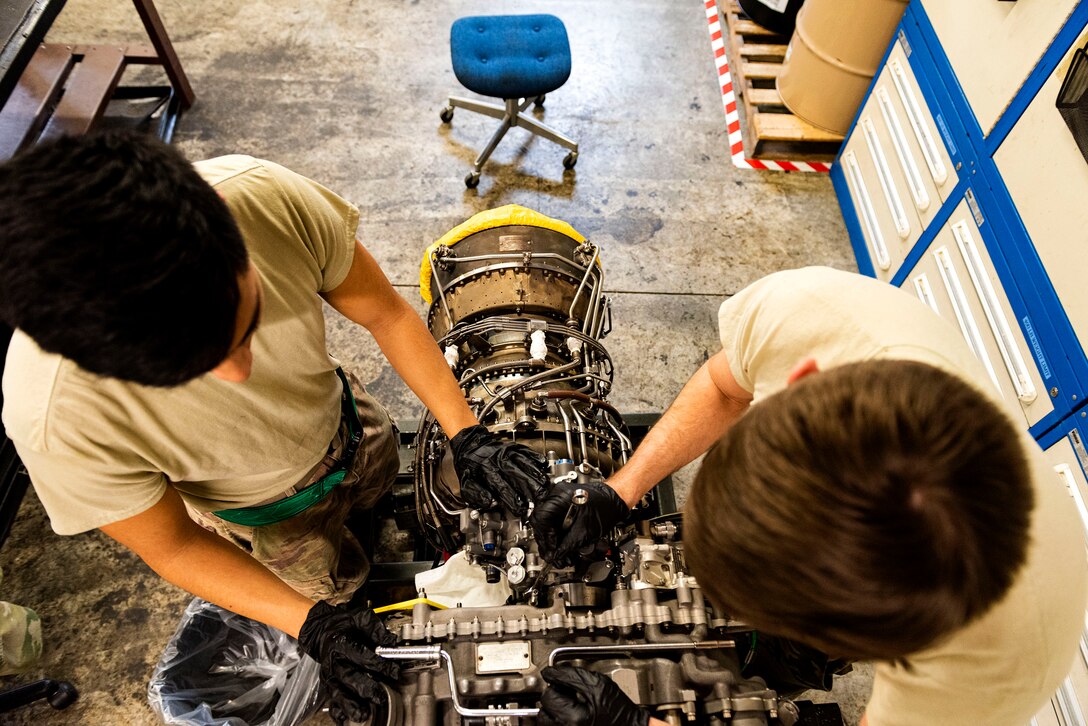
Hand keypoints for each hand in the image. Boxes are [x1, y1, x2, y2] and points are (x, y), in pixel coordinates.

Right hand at [297, 601, 399, 724]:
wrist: (322, 631)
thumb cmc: (342, 625)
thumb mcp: (359, 617)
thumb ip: (375, 627)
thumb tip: (390, 640)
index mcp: (341, 643)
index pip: (363, 656)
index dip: (380, 664)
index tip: (394, 671)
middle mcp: (334, 662)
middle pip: (350, 677)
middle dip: (366, 688)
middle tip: (380, 696)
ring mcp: (330, 676)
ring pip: (339, 693)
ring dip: (350, 705)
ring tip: (362, 714)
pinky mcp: (328, 685)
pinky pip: (331, 701)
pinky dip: (337, 712)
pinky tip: (345, 719)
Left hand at [449, 425, 547, 515]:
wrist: (469, 442)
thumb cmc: (468, 464)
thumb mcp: (465, 483)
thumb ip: (477, 495)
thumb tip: (491, 503)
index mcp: (486, 471)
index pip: (502, 488)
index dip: (512, 500)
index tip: (520, 510)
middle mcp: (498, 461)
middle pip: (517, 476)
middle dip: (530, 488)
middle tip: (540, 499)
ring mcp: (507, 453)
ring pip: (525, 464)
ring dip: (536, 475)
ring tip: (545, 484)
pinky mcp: (513, 447)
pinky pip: (526, 452)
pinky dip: (536, 458)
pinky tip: (544, 464)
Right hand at [530, 479, 628, 566]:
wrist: (617, 500)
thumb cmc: (607, 508)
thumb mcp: (585, 531)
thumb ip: (567, 545)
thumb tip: (555, 555)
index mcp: (560, 497)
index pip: (541, 518)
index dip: (545, 537)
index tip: (551, 549)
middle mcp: (556, 495)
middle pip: (541, 522)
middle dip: (547, 542)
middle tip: (552, 555)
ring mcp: (560, 499)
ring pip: (547, 523)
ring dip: (553, 541)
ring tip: (559, 555)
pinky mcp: (565, 505)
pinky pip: (555, 521)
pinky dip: (559, 535)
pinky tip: (563, 546)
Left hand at [537, 665, 650, 725]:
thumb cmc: (618, 710)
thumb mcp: (597, 684)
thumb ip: (572, 675)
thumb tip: (551, 672)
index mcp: (574, 718)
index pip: (548, 695)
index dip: (556, 684)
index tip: (562, 681)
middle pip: (543, 710)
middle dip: (553, 699)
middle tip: (567, 694)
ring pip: (545, 721)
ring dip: (552, 711)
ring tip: (567, 705)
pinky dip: (557, 720)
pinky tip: (569, 714)